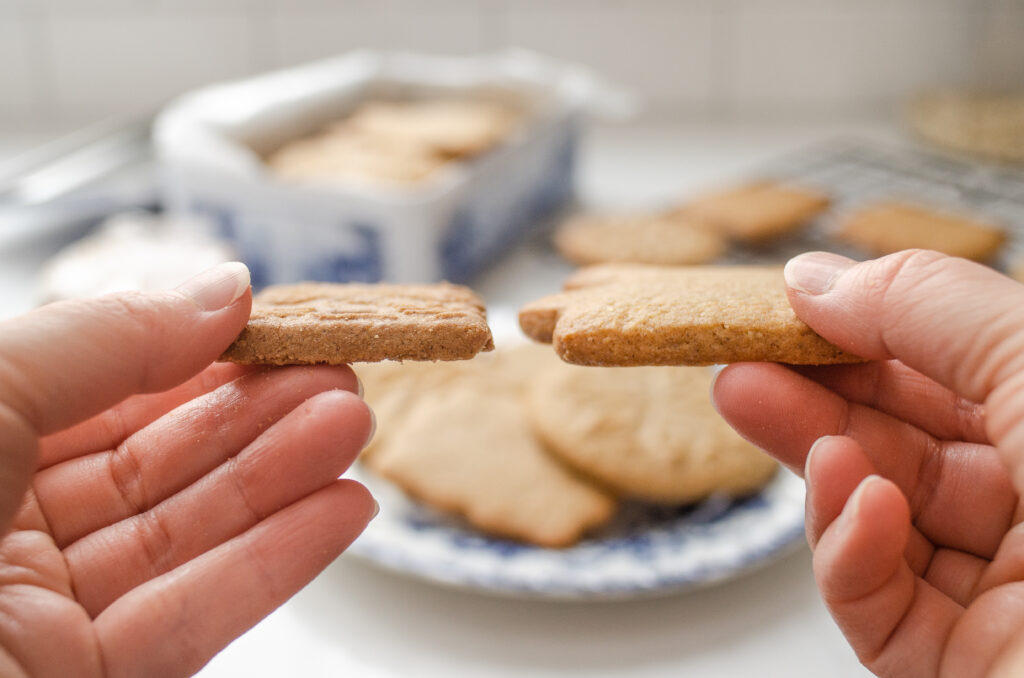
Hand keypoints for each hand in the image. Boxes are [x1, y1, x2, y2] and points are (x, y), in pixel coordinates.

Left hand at [0, 263, 375, 677]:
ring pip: (185, 537)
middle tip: (337, 375)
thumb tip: (219, 288)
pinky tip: (339, 512)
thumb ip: (102, 338)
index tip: (272, 324)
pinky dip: (276, 564)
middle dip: (255, 415)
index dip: (191, 354)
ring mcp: (39, 621)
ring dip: (282, 481)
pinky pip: (194, 618)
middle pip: (153, 463)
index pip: (96, 392)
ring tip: (354, 428)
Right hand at [713, 250, 1023, 677]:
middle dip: (817, 391)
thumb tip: (823, 277)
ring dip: (818, 463)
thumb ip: (930, 309)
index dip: (875, 327)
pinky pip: (882, 605)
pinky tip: (855, 508)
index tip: (795, 301)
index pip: (966, 372)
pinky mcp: (962, 670)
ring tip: (750, 401)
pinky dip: (850, 552)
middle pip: (910, 441)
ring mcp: (1012, 602)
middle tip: (740, 354)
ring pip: (882, 519)